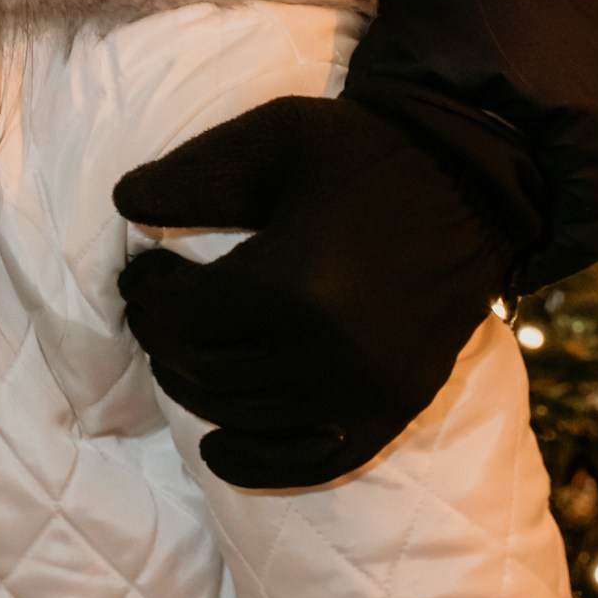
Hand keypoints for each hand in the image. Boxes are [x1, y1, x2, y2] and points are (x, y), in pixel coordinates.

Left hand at [114, 92, 534, 486]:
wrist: (473, 184)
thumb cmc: (363, 153)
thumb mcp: (273, 136)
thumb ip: (195, 174)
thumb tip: (123, 204)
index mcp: (299, 282)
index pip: (187, 315)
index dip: (148, 295)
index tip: (139, 271)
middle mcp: (334, 351)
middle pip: (208, 371)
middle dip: (162, 339)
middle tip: (150, 309)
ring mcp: (369, 389)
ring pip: (246, 417)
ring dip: (194, 390)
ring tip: (179, 350)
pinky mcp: (396, 408)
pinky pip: (314, 460)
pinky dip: (257, 462)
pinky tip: (217, 446)